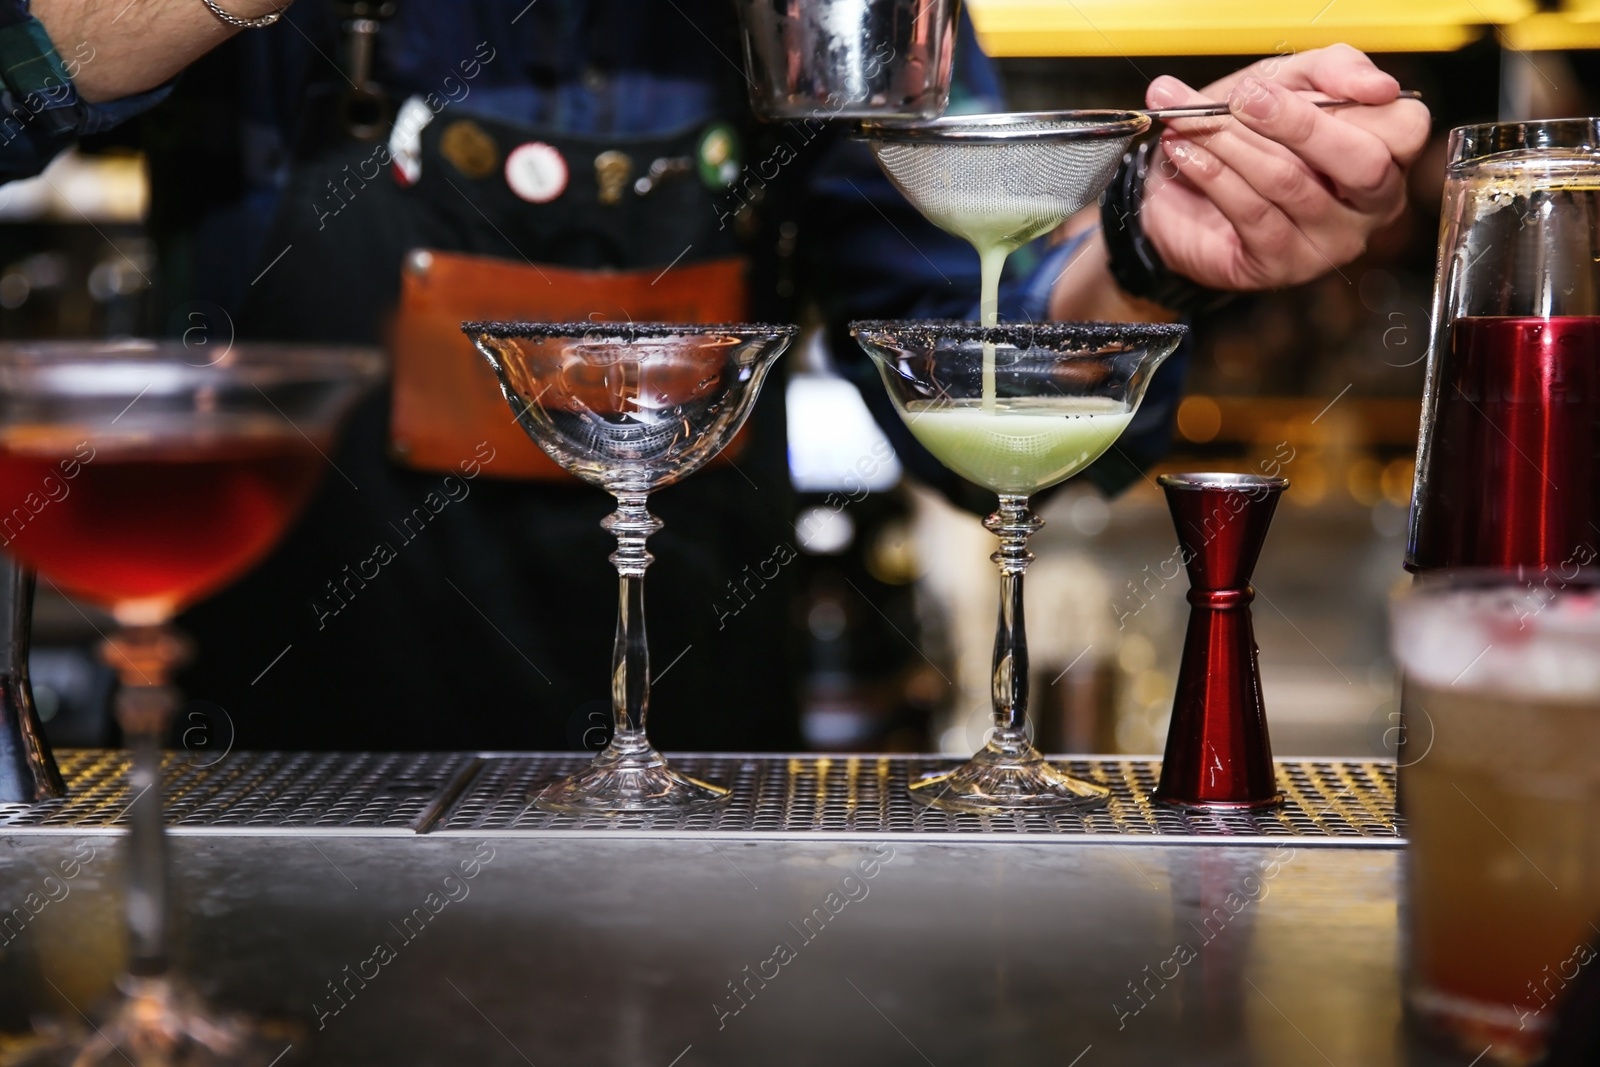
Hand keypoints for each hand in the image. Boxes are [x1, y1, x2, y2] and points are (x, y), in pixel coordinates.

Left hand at [1138, 44, 1430, 292]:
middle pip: (1361, 163)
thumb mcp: (1288, 83)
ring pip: (1292, 183)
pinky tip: (1186, 153)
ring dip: (1235, 145)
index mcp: (1388, 154)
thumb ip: (1331, 69)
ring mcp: (1331, 241)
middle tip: (1244, 99)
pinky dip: (1213, 176)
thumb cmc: (1248, 134)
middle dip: (1297, 123)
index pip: (1404, 128)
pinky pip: (1253, 214)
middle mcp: (1372, 204)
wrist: (1181, 191)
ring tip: (1192, 121)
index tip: (1300, 82)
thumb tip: (1377, 84)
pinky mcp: (1283, 265)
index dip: (1356, 100)